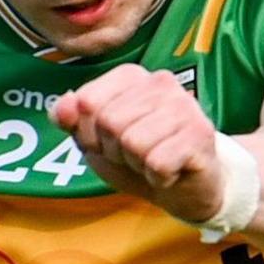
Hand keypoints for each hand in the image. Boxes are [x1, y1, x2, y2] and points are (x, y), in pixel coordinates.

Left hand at [51, 65, 227, 225]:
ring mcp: (184, 105)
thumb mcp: (94, 140)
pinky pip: (157, 163)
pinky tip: (170, 172)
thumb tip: (63, 107)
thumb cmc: (138, 158)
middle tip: (134, 156)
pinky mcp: (200, 133)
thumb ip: (72, 120)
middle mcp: (160, 82)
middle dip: (114, 151)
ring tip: (152, 162)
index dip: (89, 134)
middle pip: (109, 123)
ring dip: (137, 165)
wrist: (186, 188)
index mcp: (131, 76)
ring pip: (133, 143)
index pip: (86, 102)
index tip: (109, 143)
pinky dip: (158, 178)